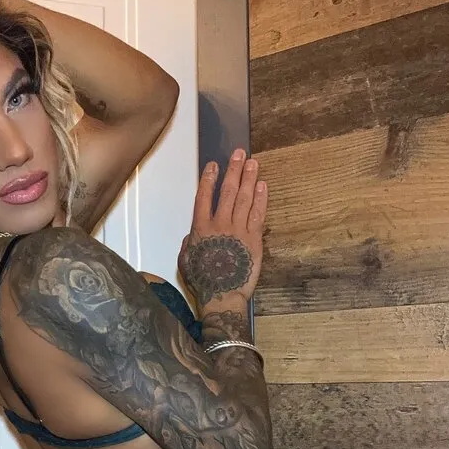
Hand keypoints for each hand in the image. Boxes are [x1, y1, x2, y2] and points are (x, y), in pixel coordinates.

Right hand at [178, 148, 267, 307]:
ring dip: (249, 178)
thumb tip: (191, 236)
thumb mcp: (185, 261)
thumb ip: (187, 244)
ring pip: (245, 198)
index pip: (204, 196)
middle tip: (239, 154)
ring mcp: (239, 229)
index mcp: (201, 228)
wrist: (223, 295)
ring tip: (253, 163)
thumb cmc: (202, 281)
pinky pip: (258, 213)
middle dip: (234, 170)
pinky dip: (261, 198)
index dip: (209, 178)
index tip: (214, 165)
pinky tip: (263, 185)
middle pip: (228, 191)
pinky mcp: (254, 238)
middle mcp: (220, 224)